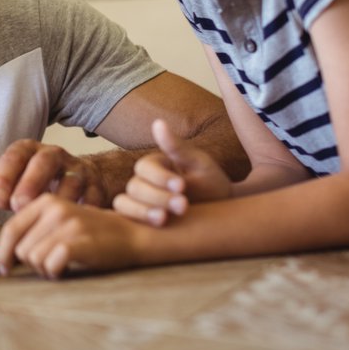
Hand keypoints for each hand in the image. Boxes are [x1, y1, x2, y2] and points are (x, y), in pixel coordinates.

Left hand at [0, 139, 106, 217]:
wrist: (77, 183)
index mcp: (28, 151)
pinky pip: (97, 194)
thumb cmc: (34, 186)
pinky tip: (80, 221)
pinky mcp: (98, 185)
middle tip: (19, 205)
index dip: (5, 176)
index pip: (14, 156)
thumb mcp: (8, 188)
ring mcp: (78, 169)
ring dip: (61, 196)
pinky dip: (89, 207)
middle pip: (44, 160)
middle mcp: (54, 155)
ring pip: (73, 177)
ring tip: (49, 214)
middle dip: (32, 181)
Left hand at [0, 195, 136, 278]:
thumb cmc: (94, 233)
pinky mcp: (79, 241)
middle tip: (52, 264)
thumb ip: (35, 230)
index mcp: (46, 200)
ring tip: (62, 265)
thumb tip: (6, 256)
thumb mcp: (61, 220)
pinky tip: (67, 269)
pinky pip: (50, 264)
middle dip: (32, 264)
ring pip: (33, 259)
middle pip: (21, 248)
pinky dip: (56, 272)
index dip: (4, 252)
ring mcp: (67, 223)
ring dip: (45, 269)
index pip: (11, 229)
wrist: (133, 234)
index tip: (5, 268)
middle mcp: (54, 208)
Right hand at [113, 119, 232, 225]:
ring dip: (142, 211)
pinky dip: (135, 222)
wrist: (224, 215)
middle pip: (134, 186)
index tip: (182, 186)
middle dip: (157, 196)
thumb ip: (177, 147)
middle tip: (183, 205)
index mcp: (156, 166)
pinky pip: (125, 220)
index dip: (160, 177)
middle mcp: (143, 183)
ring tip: (165, 219)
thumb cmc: (212, 186)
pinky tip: (155, 227)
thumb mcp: (199, 164)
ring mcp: (139, 203)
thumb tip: (158, 122)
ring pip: (123, 203)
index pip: (144, 167)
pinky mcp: (140, 222)